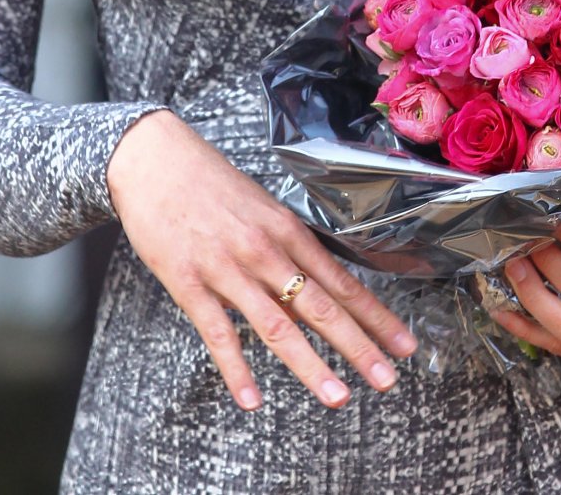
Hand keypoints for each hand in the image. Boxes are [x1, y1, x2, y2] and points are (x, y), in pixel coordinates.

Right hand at [106, 109, 416, 410]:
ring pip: (277, 324)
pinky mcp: (189, 282)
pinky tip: (252, 400)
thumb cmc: (211, 184)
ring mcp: (227, 268)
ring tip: (337, 397)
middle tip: (387, 380)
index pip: (341, 281)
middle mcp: (265, 250)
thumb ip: (285, 252)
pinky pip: (218, 332)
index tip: (404, 344)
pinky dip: (237, 369)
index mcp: (287, 230)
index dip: (375, 316)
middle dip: (358, 346)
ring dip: (310, 365)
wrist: (155, 159)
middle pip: (320, 305)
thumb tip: (309, 295)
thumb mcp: (260, 209)